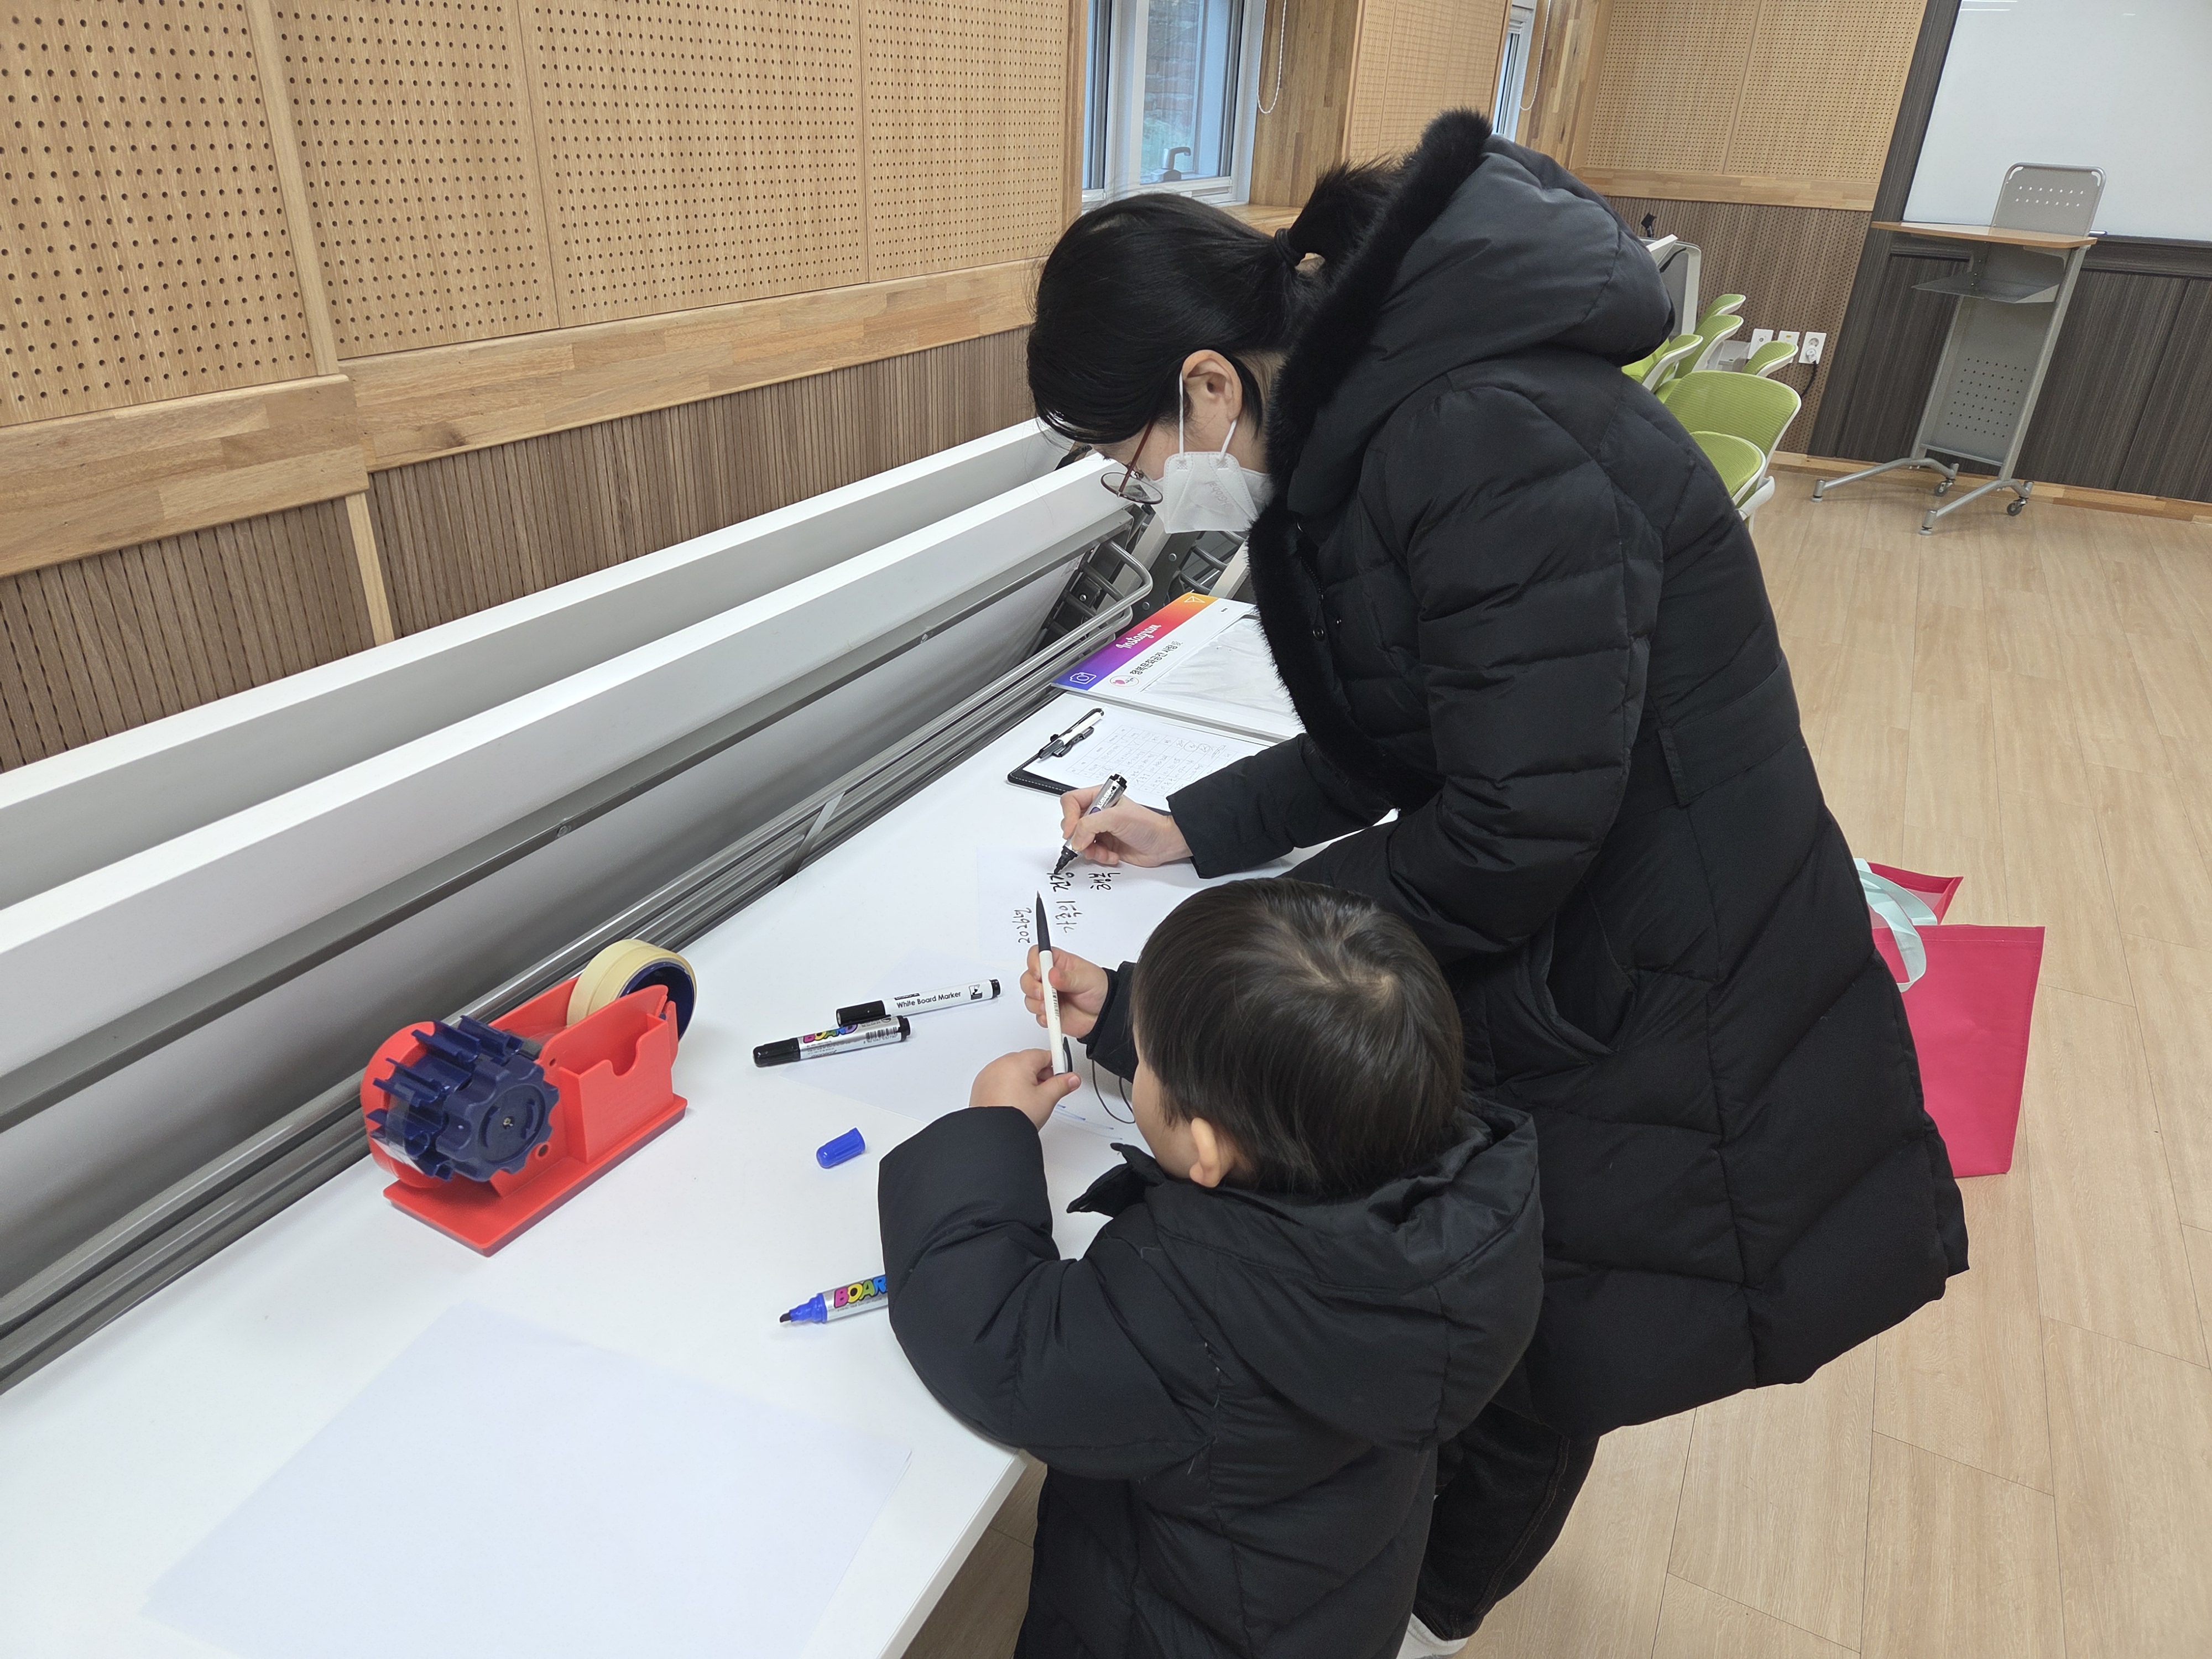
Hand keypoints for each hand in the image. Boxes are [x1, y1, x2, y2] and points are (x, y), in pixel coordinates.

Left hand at [970, 1049, 1081, 1127]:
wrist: (992, 1135)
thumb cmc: (1013, 1117)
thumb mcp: (1046, 1099)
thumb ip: (1061, 1084)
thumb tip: (1071, 1078)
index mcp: (1018, 1062)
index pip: (1044, 1054)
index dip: (1057, 1065)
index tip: (1063, 1075)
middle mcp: (1001, 1064)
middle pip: (1028, 1062)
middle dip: (1040, 1075)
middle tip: (1046, 1093)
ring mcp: (989, 1074)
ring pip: (1013, 1071)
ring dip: (1023, 1081)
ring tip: (1029, 1102)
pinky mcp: (981, 1086)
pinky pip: (1000, 1080)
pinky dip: (1008, 1087)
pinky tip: (1015, 1103)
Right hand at [1022, 946, 1108, 1038]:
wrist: (1104, 1014)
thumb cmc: (1099, 989)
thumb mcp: (1087, 979)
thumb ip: (1069, 978)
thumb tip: (1052, 974)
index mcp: (1059, 963)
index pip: (1038, 955)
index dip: (1034, 962)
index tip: (1039, 973)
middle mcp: (1049, 978)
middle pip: (1028, 977)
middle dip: (1032, 986)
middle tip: (1044, 994)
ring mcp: (1047, 995)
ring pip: (1029, 996)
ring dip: (1036, 1002)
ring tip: (1050, 1006)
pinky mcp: (1047, 1011)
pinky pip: (1036, 1014)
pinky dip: (1042, 1016)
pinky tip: (1053, 1016)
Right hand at [1059, 786, 1191, 866]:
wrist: (1163, 843)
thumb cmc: (1148, 825)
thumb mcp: (1117, 817)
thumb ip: (1091, 824)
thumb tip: (1076, 838)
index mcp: (1100, 797)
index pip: (1071, 802)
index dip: (1068, 816)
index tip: (1072, 831)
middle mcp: (1098, 813)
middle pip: (1072, 824)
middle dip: (1078, 837)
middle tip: (1089, 842)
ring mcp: (1101, 830)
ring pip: (1079, 841)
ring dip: (1089, 850)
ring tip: (1103, 851)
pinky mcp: (1105, 845)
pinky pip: (1091, 853)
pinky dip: (1099, 857)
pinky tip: (1112, 855)